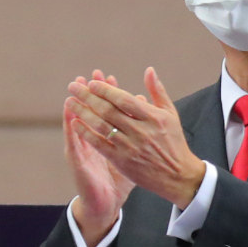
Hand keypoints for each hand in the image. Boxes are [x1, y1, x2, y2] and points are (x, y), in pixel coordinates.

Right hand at [62, 70, 132, 245]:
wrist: (106, 202)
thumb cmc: (119, 177)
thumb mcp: (130, 151)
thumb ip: (136, 128)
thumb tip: (141, 103)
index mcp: (106, 135)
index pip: (106, 108)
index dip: (107, 92)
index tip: (108, 76)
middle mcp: (91, 139)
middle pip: (89, 111)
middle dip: (89, 93)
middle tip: (87, 76)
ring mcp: (82, 149)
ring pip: (77, 123)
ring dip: (75, 106)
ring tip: (73, 90)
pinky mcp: (77, 162)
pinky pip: (74, 143)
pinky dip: (72, 129)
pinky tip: (71, 118)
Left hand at [67, 67, 205, 211]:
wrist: (177, 176)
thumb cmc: (173, 141)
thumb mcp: (170, 114)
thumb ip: (157, 91)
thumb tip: (148, 70)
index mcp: (153, 117)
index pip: (124, 99)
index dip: (106, 89)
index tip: (91, 82)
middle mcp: (141, 131)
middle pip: (109, 110)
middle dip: (88, 97)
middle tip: (73, 87)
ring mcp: (130, 146)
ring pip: (101, 126)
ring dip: (83, 112)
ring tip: (70, 102)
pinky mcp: (122, 161)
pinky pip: (100, 144)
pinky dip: (86, 133)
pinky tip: (75, 123)